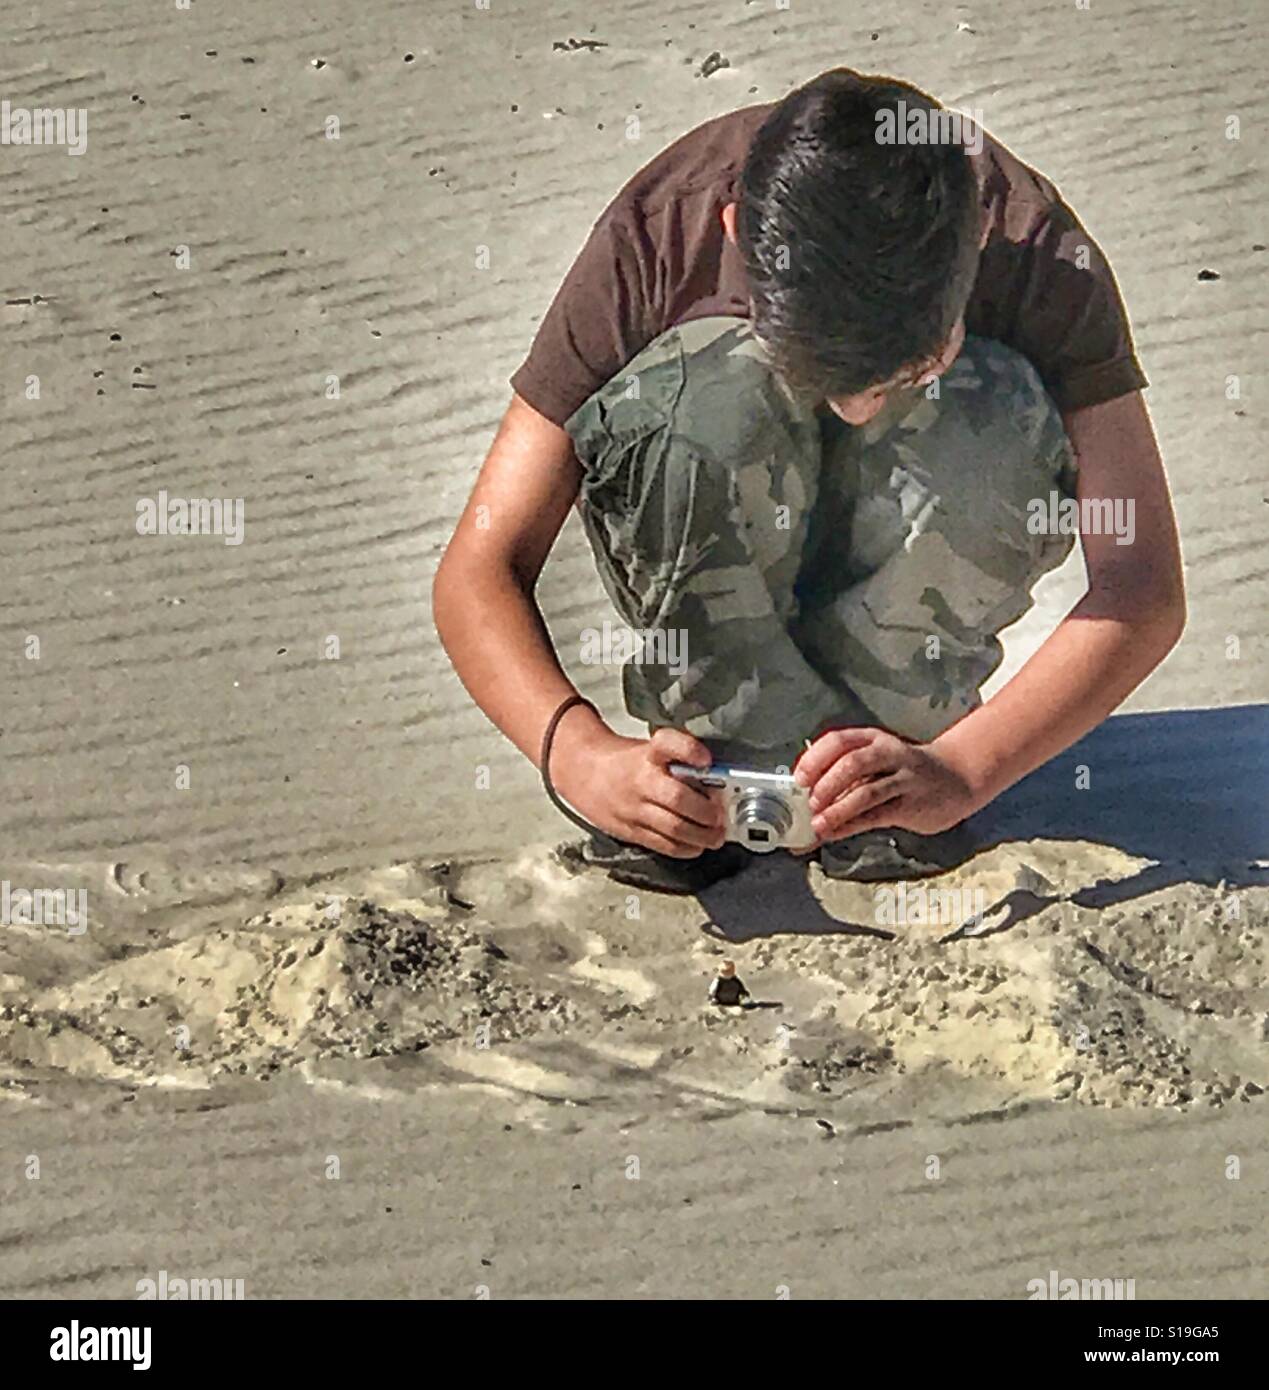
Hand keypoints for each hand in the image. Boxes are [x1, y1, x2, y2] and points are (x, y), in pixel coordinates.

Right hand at [549, 714, 725, 857]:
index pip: (668, 744)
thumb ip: (679, 761)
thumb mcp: (650, 750)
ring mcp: (635, 809)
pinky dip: (687, 848)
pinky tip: (697, 844)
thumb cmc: (626, 763)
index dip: (689, 750)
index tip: (706, 758)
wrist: (584, 774)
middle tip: (721, 814)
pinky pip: (664, 845)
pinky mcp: (632, 831)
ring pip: (675, 828)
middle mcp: (641, 781)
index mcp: (648, 754)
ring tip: (717, 835)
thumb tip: (716, 779)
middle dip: (707, 810)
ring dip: (703, 835)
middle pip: (678, 798)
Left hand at [793, 726, 979, 842]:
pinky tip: (835, 832)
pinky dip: (851, 825)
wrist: (957, 778)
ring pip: (866, 792)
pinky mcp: (912, 804)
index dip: (814, 759)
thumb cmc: (905, 771)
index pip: (838, 741)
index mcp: (874, 739)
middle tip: (810, 802)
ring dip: (837, 810)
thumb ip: (846, 774)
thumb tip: (806, 797)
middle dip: (826, 784)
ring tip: (818, 824)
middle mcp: (889, 753)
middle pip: (852, 762)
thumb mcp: (878, 761)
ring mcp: (903, 778)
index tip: (799, 779)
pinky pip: (877, 815)